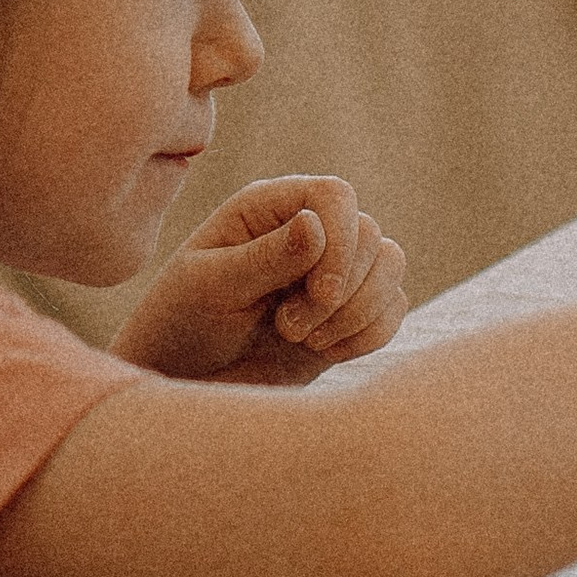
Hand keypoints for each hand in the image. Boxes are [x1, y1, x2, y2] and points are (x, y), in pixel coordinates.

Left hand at [114, 177, 408, 384]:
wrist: (186, 380)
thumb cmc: (183, 324)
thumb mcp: (212, 288)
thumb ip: (265, 258)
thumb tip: (316, 223)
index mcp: (268, 208)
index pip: (335, 196)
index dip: (341, 241)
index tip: (321, 295)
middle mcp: (307, 230)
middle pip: (369, 234)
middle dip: (342, 291)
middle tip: (289, 329)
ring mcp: (331, 270)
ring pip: (390, 265)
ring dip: (358, 312)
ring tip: (305, 341)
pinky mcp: (348, 311)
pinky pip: (393, 307)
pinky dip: (368, 334)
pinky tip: (323, 351)